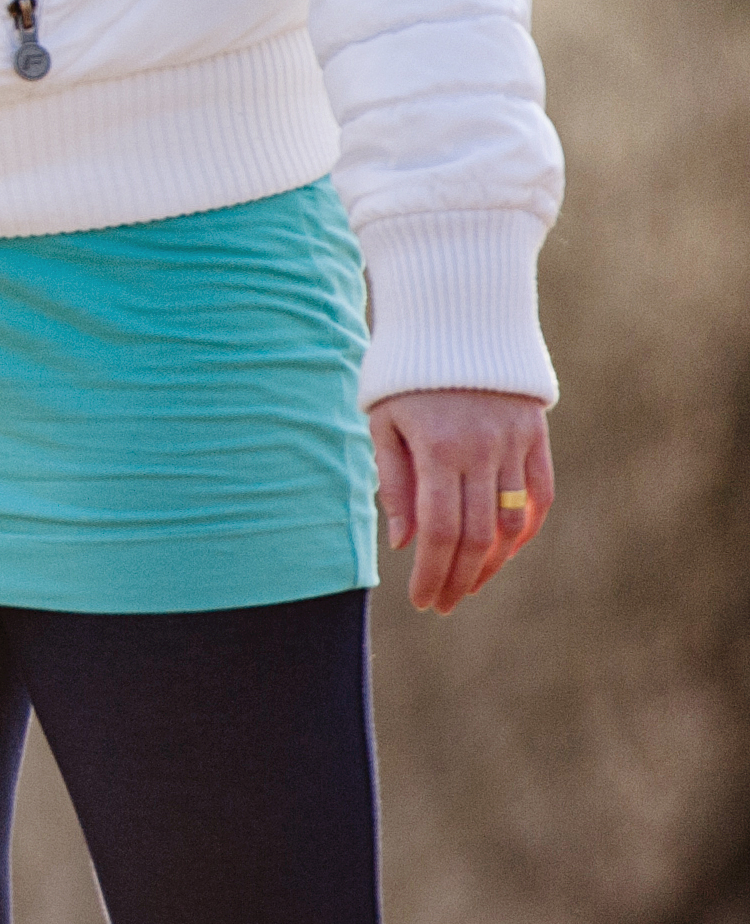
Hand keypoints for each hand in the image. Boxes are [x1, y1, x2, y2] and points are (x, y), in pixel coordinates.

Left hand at [368, 388, 554, 612]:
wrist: (456, 319)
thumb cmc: (403, 373)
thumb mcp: (382, 422)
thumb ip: (394, 483)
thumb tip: (403, 544)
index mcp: (439, 449)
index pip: (441, 531)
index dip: (433, 572)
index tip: (422, 600)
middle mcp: (482, 450)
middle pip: (478, 535)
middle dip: (459, 578)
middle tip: (442, 604)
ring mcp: (515, 444)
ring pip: (512, 522)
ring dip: (492, 563)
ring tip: (467, 584)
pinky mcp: (536, 436)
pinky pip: (539, 496)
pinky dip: (525, 530)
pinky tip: (505, 552)